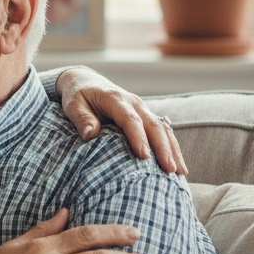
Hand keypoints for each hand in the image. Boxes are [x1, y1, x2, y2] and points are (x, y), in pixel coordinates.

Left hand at [56, 68, 186, 175]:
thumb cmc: (78, 95)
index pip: (130, 119)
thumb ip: (81, 119)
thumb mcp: (73, 104)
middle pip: (153, 125)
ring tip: (180, 172)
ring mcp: (143, 109)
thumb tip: (90, 135)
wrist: (86, 81)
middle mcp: (134, 103)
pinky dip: (172, 147)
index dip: (138, 137)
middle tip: (170, 170)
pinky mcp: (146, 116)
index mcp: (115, 99)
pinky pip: (163, 131)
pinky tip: (178, 164)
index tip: (144, 156)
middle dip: (163, 148)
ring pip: (163, 129)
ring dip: (173, 150)